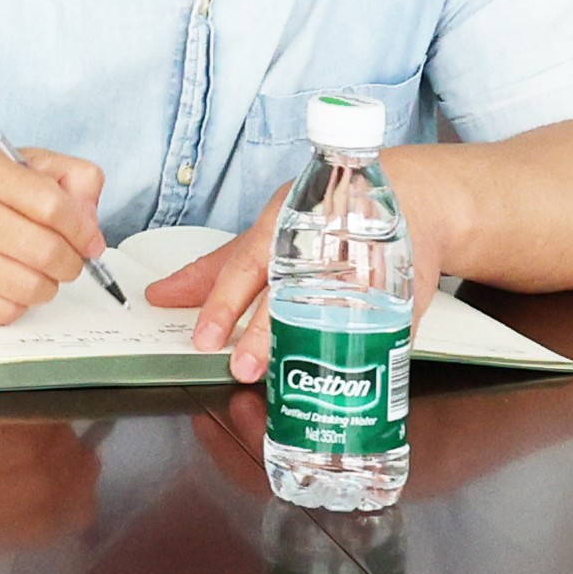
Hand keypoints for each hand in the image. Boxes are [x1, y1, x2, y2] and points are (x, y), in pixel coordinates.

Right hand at [0, 141, 106, 324]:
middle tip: (64, 260)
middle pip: (47, 251)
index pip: (53, 205)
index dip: (83, 228)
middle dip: (69, 261)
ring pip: (31, 287)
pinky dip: (15, 303)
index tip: (88, 239)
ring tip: (30, 271)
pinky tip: (0, 284)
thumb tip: (92, 222)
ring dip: (44, 285)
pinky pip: (5, 312)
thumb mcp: (0, 163)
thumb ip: (59, 175)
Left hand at [150, 191, 441, 382]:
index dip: (223, 304)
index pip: (245, 267)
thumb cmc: (324, 212)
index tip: (203, 337)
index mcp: (282, 229)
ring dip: (309, 348)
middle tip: (241, 366)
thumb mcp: (266, 230)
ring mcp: (362, 272)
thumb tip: (162, 294)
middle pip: (288, 295)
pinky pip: (379, 327)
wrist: (411, 197)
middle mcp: (320, 249)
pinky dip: (361, 351)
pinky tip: (346, 372)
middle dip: (263, 335)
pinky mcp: (398, 295)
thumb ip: (217, 269)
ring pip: (330, 314)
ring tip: (291, 376)